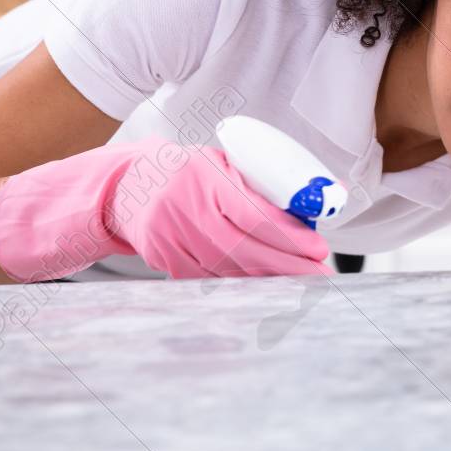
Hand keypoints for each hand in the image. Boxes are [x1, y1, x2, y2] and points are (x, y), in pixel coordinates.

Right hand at [0, 136, 333, 280]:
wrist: (128, 186)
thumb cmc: (187, 170)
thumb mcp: (222, 164)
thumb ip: (262, 184)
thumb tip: (318, 201)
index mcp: (204, 178)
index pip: (254, 215)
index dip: (289, 237)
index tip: (318, 248)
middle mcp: (185, 209)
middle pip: (246, 249)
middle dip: (289, 267)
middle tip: (321, 276)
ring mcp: (171, 238)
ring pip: (230, 269)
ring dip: (271, 280)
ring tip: (302, 283)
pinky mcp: (165, 260)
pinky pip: (211, 278)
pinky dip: (243, 284)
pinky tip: (267, 285)